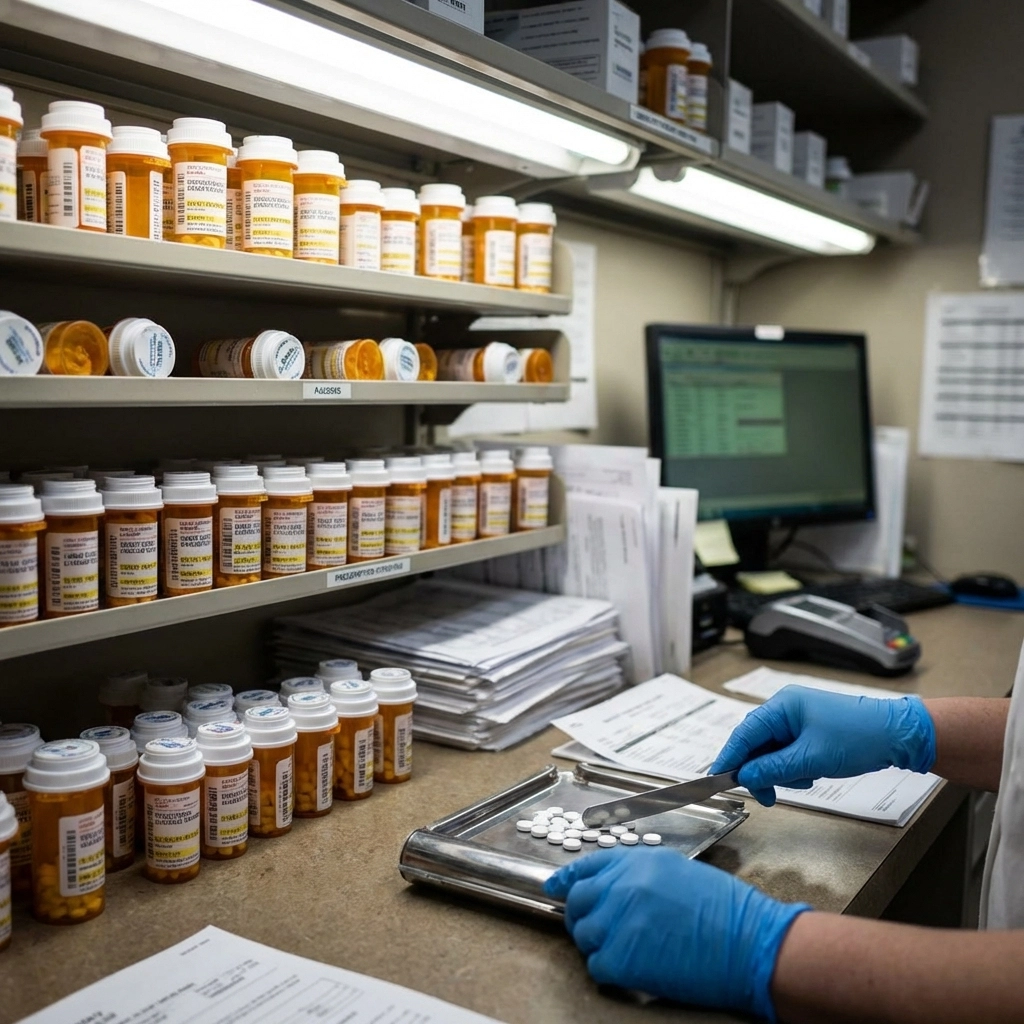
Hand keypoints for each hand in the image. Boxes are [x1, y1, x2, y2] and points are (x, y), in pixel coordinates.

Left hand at [545, 847, 808, 1020]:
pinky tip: (631, 968)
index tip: (555, 887)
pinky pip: (597, 966)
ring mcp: (619, 921)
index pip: (587, 866)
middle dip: (582, 915)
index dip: (568, 879)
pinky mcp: (622, 958)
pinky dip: (609, 971)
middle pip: (578, 901)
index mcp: (637, 862)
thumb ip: (641, 875)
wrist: (749, 943)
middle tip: (596, 929)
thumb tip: (615, 888)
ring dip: (598, 944)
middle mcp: (621, 886)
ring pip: (584, 935)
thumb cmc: (727, 910)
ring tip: (625, 950)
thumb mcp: (680, 872)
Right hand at [710, 685, 935, 805]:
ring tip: (807, 778)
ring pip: (773, 752)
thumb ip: (772, 768)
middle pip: (756, 744)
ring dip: (782, 771)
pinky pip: (789, 753)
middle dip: (761, 771)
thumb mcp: (810, 759)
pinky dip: (795, 768)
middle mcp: (786, 710)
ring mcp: (799, 720)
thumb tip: (744, 777)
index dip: (729, 757)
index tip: (717, 779)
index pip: (744, 733)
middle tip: (767, 796)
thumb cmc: (857, 738)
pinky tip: (814, 773)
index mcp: (782, 707)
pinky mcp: (810, 732)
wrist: (897, 735)